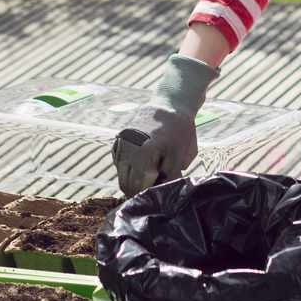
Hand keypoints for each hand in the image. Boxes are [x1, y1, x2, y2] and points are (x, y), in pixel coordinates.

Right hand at [112, 53, 219, 195]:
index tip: (157, 196)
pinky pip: (118, 162)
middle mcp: (127, 149)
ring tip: (148, 181)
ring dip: (131, 181)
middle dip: (138, 191)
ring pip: (120, 174)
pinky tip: (141, 167)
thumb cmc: (179, 130)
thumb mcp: (181, 155)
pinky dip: (127, 169)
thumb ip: (170, 177)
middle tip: (152, 191)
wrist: (170, 103)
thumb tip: (163, 193)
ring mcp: (121, 143)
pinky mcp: (119, 138)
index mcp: (143, 154)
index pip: (138, 187)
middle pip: (125, 183)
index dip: (147, 195)